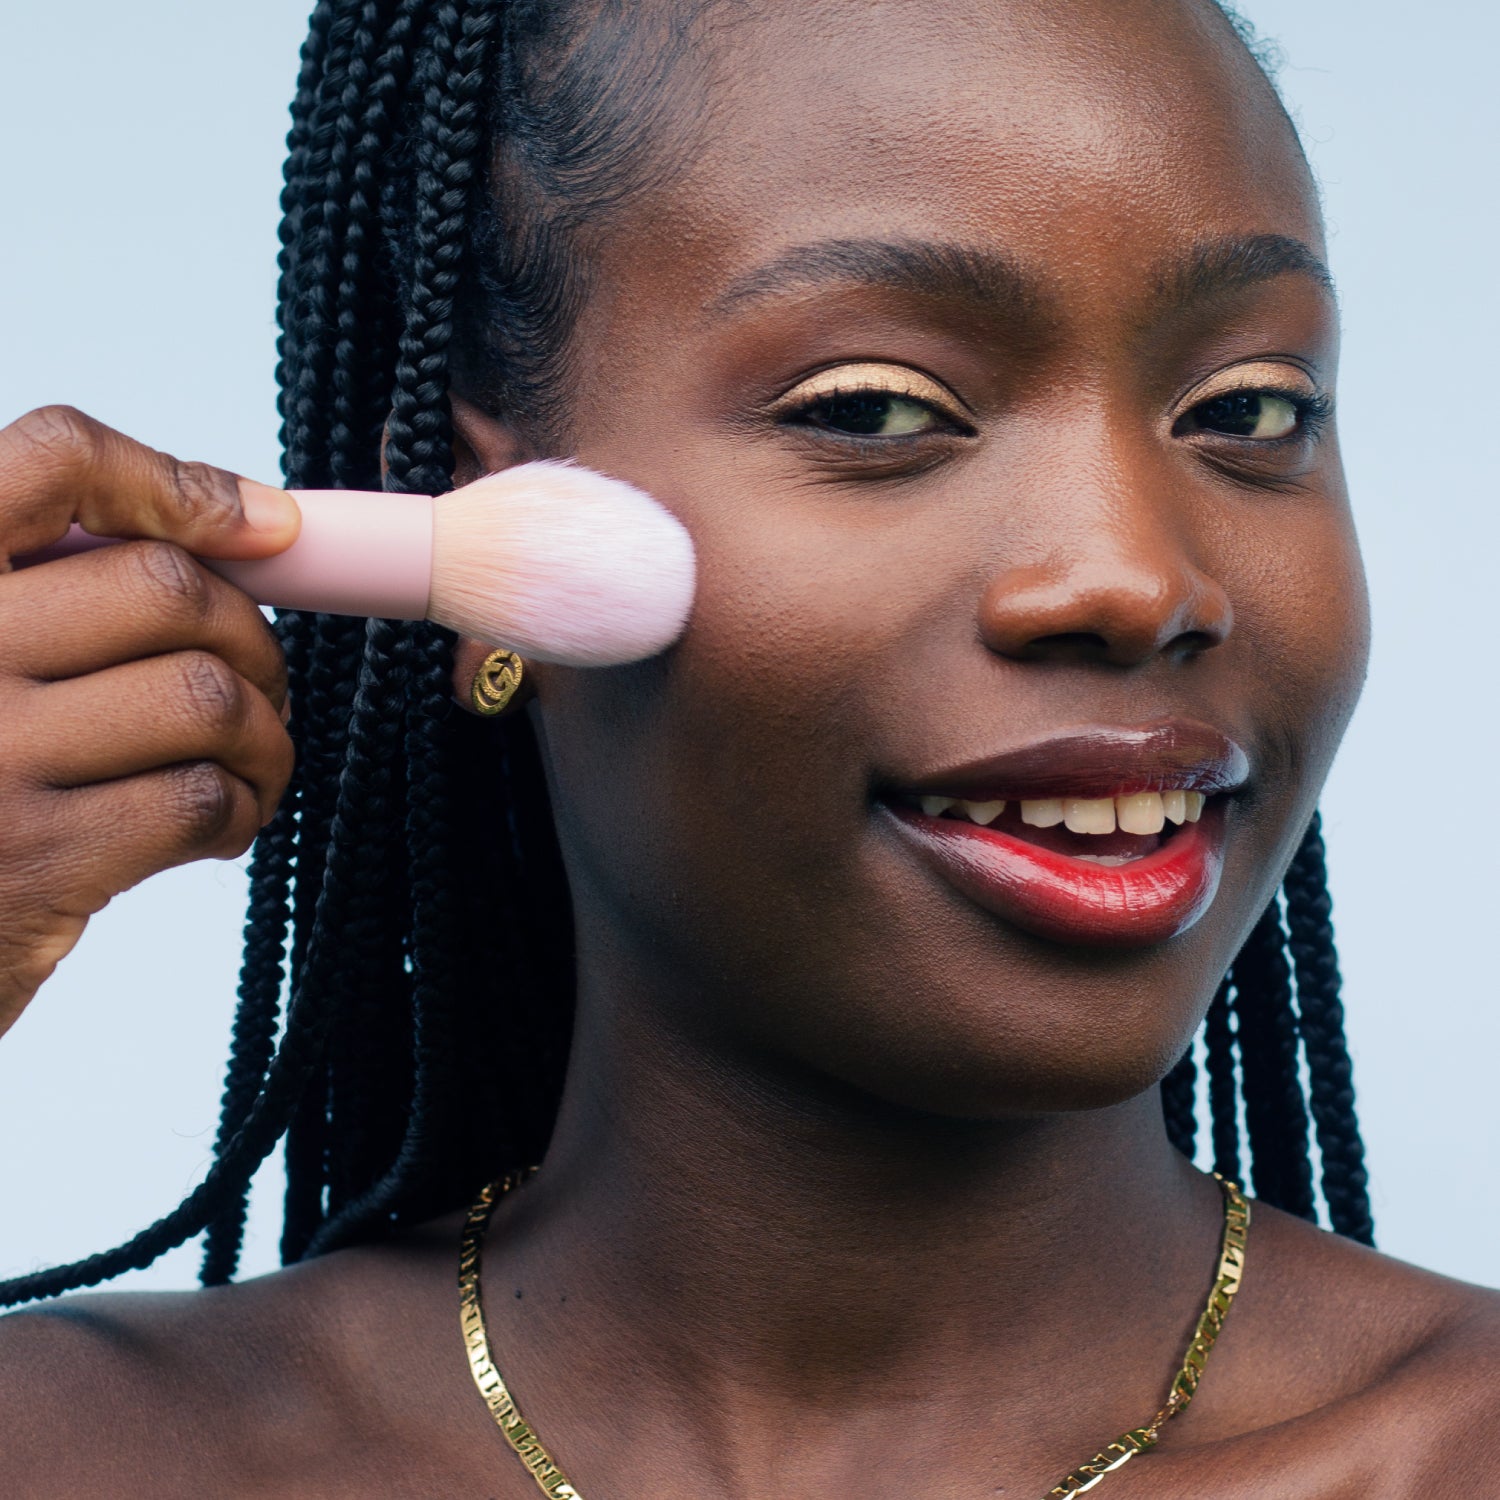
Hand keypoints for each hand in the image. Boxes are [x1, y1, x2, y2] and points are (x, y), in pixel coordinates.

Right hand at [0, 406, 299, 1037]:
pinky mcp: (34, 861)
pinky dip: (244, 807)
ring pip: (204, 695)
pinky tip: (221, 824)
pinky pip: (199, 797)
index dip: (178, 483)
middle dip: (252, 637)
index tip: (262, 528)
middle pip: (168, 588)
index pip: (54, 459)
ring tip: (250, 762)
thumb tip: (248, 527)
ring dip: (265, 733)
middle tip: (259, 684)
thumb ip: (52, 588)